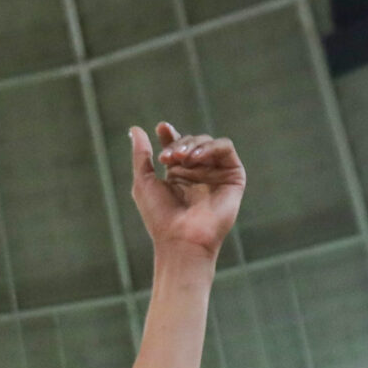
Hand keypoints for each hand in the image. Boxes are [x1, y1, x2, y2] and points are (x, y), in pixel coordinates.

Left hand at [128, 124, 243, 257]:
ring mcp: (217, 174)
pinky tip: (196, 158)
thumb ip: (141, 155)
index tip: (161, 128)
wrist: (181, 238)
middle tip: (166, 157)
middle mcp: (199, 173)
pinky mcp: (233, 176)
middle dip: (178, 144)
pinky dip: (210, 147)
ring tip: (180, 158)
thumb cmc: (160, 217)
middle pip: (191, 141)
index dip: (170, 135)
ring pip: (208, 142)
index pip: (177, 145)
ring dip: (192, 144)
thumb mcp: (143, 182)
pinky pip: (226, 148)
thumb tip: (135, 129)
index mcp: (178, 175)